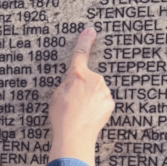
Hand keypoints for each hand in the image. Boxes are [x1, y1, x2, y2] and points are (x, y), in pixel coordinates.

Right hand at [48, 28, 113, 165]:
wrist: (75, 134)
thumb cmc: (62, 116)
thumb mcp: (57, 95)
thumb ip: (67, 84)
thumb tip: (74, 83)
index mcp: (77, 75)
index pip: (80, 53)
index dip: (85, 40)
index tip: (90, 31)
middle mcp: (93, 79)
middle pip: (88, 79)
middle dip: (83, 88)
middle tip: (73, 104)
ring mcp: (103, 91)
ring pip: (96, 91)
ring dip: (90, 99)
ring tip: (80, 113)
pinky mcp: (110, 103)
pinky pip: (102, 102)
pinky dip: (96, 107)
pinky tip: (88, 116)